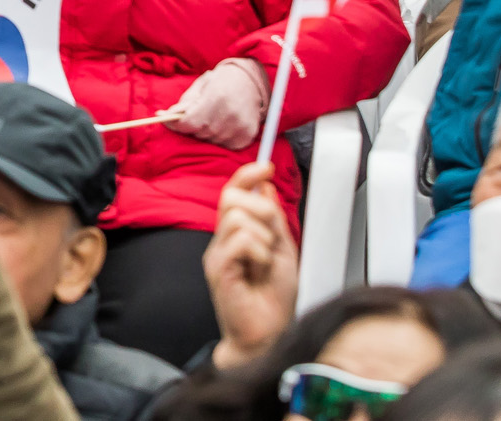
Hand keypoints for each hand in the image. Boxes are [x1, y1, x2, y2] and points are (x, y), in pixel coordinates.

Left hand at [167, 58, 269, 149]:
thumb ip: (183, 104)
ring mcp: (240, 126)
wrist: (251, 81)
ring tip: (213, 117)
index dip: (177, 124)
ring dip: (206, 132)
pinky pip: (225, 145)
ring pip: (211, 140)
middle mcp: (230, 114)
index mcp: (216, 98)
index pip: (189, 123)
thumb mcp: (200, 86)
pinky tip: (223, 124)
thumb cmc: (220, 82)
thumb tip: (163, 116)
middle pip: (199, 133)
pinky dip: (220, 138)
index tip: (170, 121)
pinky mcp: (247, 135)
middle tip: (197, 114)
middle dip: (193, 126)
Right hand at [205, 161, 298, 369]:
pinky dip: (259, 252)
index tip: (266, 166)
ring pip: (238, 217)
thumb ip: (274, 221)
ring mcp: (217, 253)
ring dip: (264, 237)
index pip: (233, 192)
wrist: (268, 334)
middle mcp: (222, 240)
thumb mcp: (283, 251)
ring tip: (265, 260)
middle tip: (272, 236)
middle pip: (232, 198)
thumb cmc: (273, 301)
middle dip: (262, 209)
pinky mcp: (217, 268)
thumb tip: (266, 189)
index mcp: (236, 234)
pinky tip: (259, 268)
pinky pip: (240, 241)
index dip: (247, 175)